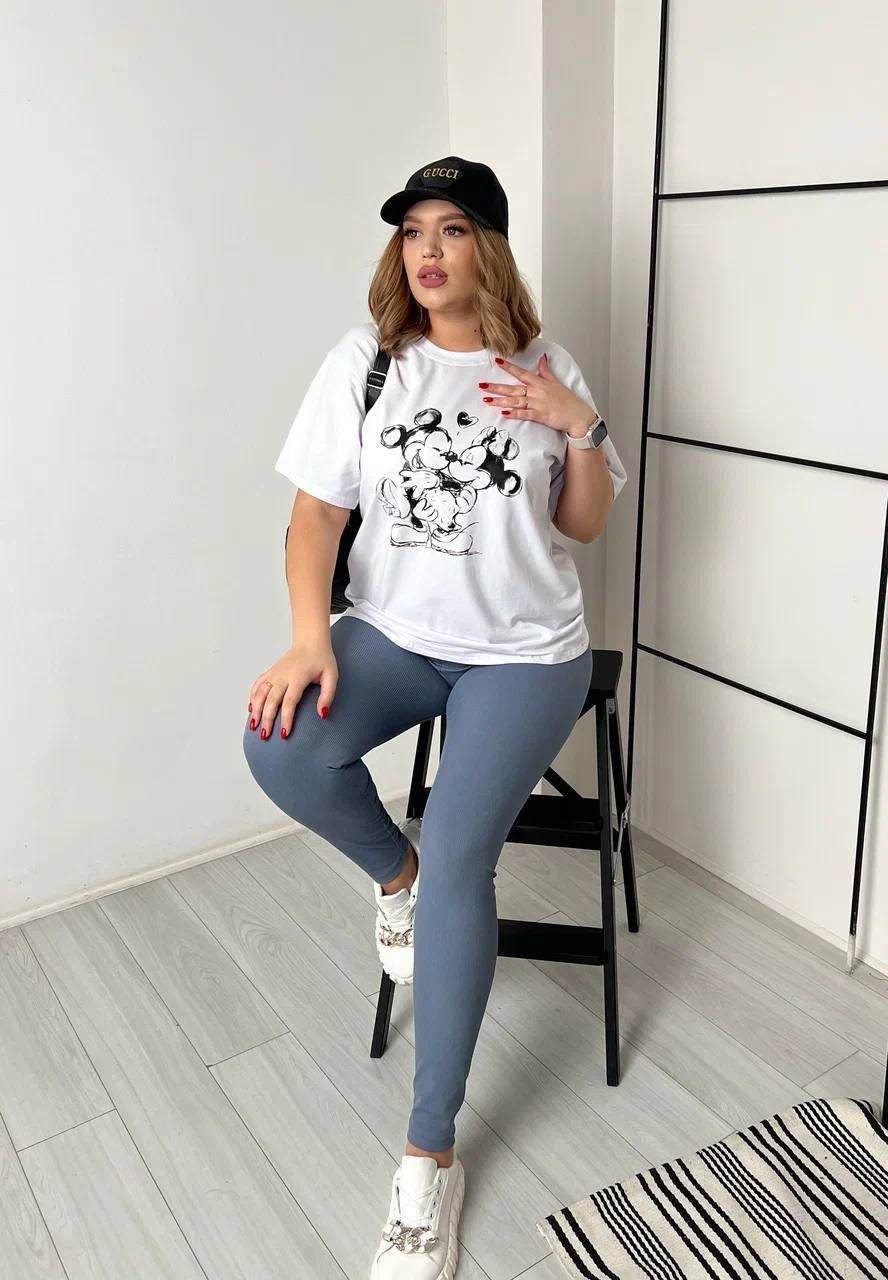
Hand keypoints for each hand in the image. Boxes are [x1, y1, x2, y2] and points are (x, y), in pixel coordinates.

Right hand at [247, 640, 337, 740]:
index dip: (286, 719)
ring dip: (255, 710)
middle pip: (271, 700)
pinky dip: (252, 696)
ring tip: (253, 726)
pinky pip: (257, 684)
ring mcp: (275, 673)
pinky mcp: (271, 671)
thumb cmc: (322, 660)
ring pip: (260, 693)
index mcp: (298, 677)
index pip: (289, 702)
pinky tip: (251, 708)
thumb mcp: (331, 677)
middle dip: (266, 719)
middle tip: (265, 736)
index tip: (284, 734)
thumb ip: (328, 696)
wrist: (310, 641)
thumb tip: (322, 714)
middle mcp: (283, 675)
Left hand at [479, 352, 598, 436]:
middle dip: (496, 387)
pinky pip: (525, 414)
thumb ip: (546, 371)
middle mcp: (537, 392)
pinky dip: (514, 413)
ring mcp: (538, 403)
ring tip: (486, 400)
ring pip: (515, 401)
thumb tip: (542, 357)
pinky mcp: (541, 415)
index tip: (497, 361)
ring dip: (500, 401)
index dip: (509, 367)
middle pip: (513, 388)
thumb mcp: (556, 382)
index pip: (521, 373)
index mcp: (540, 383)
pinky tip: (503, 413)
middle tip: (482, 385)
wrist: (578, 416)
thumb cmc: (568, 401)